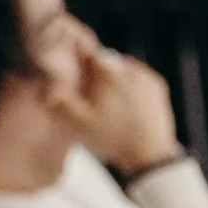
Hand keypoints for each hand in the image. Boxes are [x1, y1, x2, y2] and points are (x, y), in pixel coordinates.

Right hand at [65, 46, 180, 177]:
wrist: (149, 154)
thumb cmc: (111, 139)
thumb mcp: (79, 123)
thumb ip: (62, 100)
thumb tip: (50, 85)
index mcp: (106, 74)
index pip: (86, 53)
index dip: (79, 64)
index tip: (79, 79)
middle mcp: (127, 69)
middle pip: (105, 60)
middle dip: (97, 74)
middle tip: (94, 96)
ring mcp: (145, 76)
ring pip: (122, 68)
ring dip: (115, 79)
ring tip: (111, 102)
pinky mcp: (158, 85)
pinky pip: (139, 77)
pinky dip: (132, 85)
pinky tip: (127, 104)